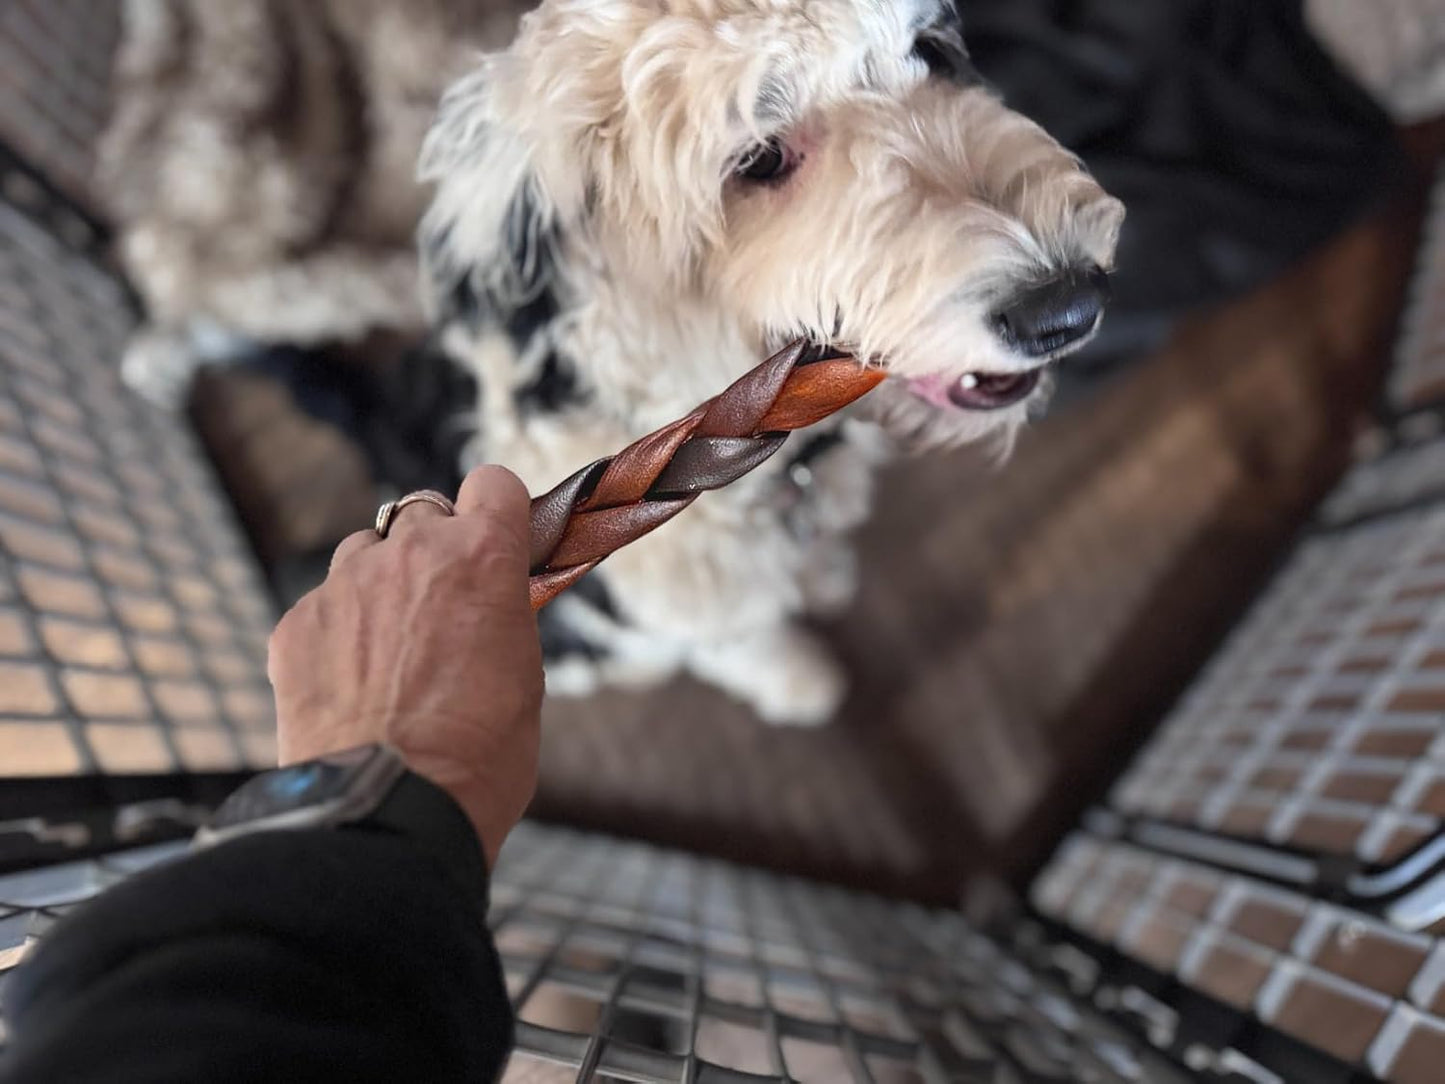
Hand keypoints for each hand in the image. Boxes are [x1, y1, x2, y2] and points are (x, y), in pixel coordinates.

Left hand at [268, 466, 542, 863]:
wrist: (389, 810)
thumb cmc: (478, 755)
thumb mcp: (524, 674)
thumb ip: (502, 614)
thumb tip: (489, 603)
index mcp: (483, 557)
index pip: (493, 481)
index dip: (496, 510)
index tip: (496, 538)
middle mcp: (411, 553)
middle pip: (422, 510)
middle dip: (434, 547)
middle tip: (442, 606)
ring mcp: (344, 584)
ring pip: (364, 551)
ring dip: (381, 583)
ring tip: (391, 650)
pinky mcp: (293, 623)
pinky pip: (321, 605)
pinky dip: (336, 632)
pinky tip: (351, 686)